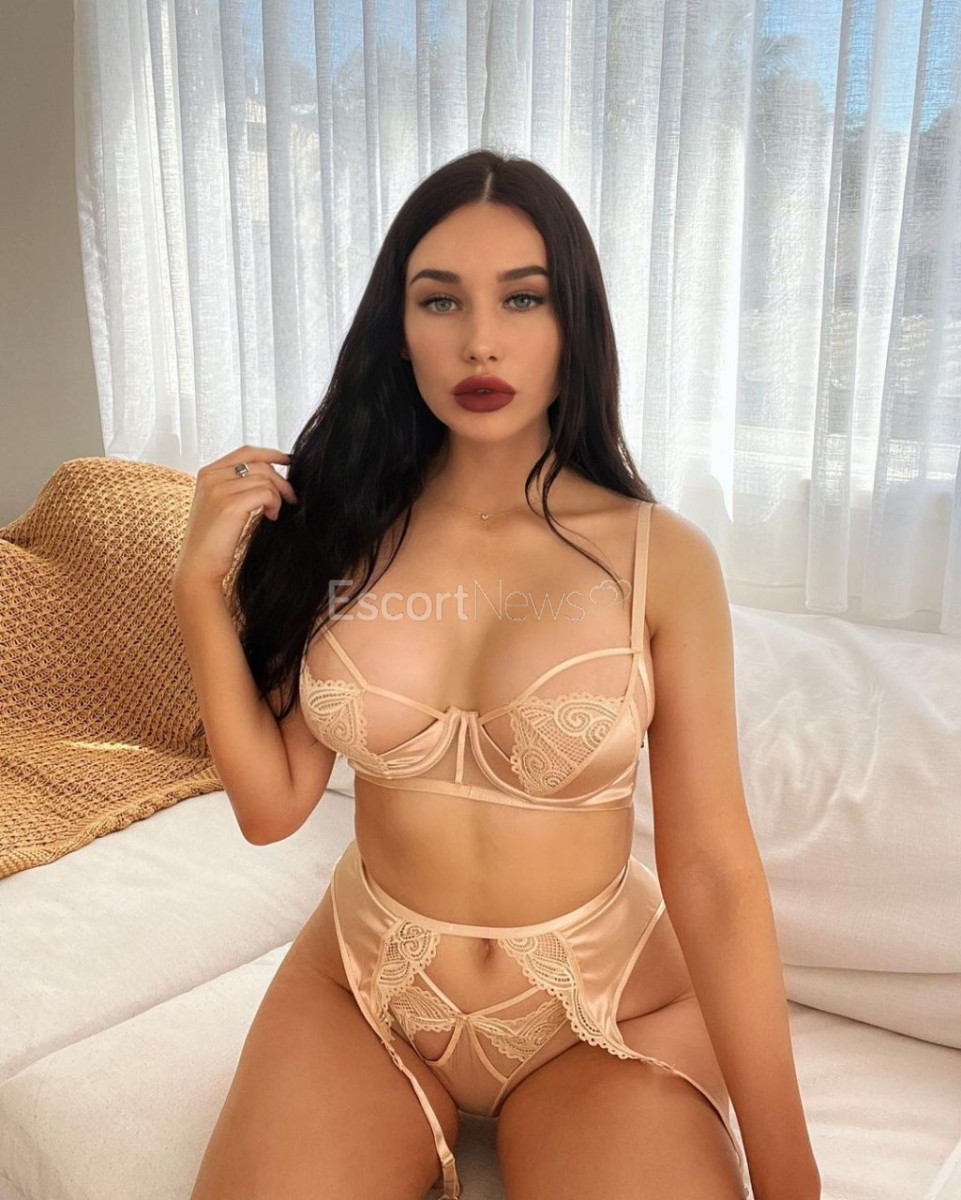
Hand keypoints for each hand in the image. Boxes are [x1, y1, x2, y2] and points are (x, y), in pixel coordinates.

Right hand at [173, 445, 296, 589]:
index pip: (245, 452)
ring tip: (275, 511)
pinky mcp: (230, 504)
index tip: (288, 460)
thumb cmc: (212, 541)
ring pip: (265, 479)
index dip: (271, 453)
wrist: (198, 566)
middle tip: (290, 496)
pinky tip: (270, 517)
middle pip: (259, 464)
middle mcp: (211, 477)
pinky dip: (275, 504)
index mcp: (207, 473)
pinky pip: (266, 493)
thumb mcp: (219, 505)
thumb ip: (235, 486)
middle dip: (280, 479)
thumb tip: (269, 476)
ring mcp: (219, 489)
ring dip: (278, 495)